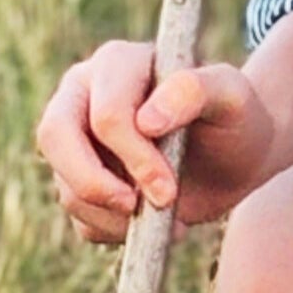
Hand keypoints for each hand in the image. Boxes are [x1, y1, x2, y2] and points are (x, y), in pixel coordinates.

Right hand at [33, 37, 278, 244]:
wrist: (237, 156)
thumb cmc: (234, 117)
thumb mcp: (233, 97)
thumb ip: (195, 91)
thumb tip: (147, 119)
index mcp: (118, 63)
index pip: (106, 115)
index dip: (134, 158)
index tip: (169, 188)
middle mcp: (83, 92)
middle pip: (55, 137)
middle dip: (98, 186)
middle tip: (141, 208)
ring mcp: (73, 136)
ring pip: (64, 184)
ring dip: (114, 216)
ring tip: (168, 216)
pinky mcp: (76, 175)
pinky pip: (77, 213)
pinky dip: (114, 229)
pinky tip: (153, 222)